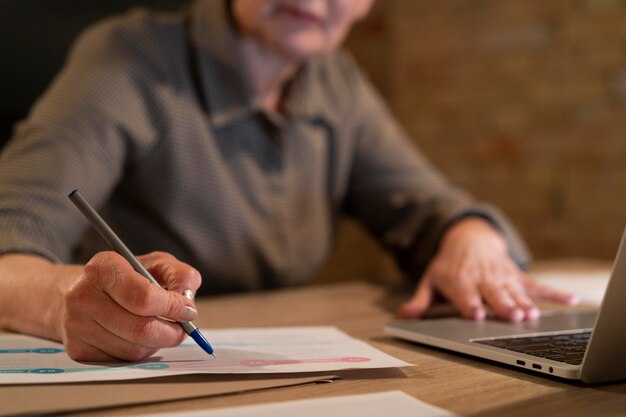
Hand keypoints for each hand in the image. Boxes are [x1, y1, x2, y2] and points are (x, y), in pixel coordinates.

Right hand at [61, 251, 200, 360]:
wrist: (81, 291)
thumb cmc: (125, 276)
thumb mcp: (156, 264)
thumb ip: (180, 275)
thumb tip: (187, 301)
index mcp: (103, 268)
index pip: (144, 297)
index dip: (172, 307)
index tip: (187, 310)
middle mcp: (83, 296)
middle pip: (141, 329)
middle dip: (171, 332)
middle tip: (182, 328)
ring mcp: (77, 325)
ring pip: (134, 348)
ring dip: (156, 342)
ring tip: (158, 327)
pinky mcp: (77, 349)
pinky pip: (122, 360)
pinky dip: (140, 351)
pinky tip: (138, 336)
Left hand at [397, 218, 576, 321]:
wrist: (467, 237)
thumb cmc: (448, 265)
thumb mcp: (430, 280)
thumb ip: (419, 301)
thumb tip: (402, 316)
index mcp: (460, 280)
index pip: (466, 296)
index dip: (472, 305)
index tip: (478, 315)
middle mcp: (482, 278)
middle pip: (494, 295)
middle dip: (503, 306)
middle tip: (514, 319)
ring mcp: (502, 276)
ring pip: (515, 291)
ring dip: (525, 303)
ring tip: (534, 316)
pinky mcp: (517, 275)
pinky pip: (538, 284)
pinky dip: (555, 293)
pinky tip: (572, 301)